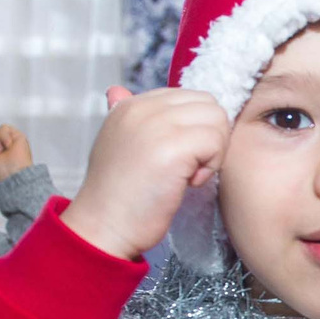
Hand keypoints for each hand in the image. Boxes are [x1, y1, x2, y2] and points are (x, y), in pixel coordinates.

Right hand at [61, 85, 228, 259]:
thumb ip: (126, 118)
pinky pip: (216, 142)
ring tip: (189, 175)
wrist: (102, 228)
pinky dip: (212, 165)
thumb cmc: (117, 196)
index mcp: (131, 105)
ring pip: (217, 120)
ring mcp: (156, 126)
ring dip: (214, 151)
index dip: (194, 128)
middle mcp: (142, 108)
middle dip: (210, 136)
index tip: (177, 157)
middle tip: (190, 167)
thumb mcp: (115, 144)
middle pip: (208, 104)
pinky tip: (189, 183)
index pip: (188, 97)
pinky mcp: (173, 148)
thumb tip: (117, 90)